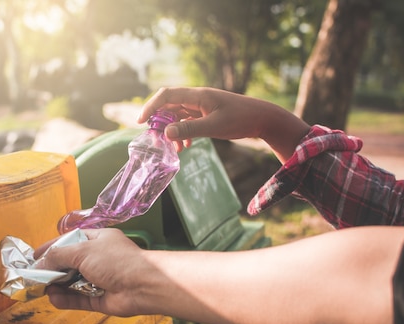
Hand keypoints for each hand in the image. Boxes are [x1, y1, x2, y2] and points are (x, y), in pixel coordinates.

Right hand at [35, 228, 159, 315]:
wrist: (142, 286)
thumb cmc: (118, 261)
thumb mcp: (83, 251)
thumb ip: (59, 256)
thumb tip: (41, 262)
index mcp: (97, 240)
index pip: (69, 241)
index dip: (51, 247)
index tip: (35, 255)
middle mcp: (98, 259)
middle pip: (69, 263)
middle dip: (52, 269)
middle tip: (35, 275)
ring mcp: (100, 279)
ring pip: (72, 283)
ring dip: (57, 285)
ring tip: (42, 288)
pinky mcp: (100, 298)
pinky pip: (78, 299)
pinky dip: (66, 300)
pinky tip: (54, 298)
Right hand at [138, 87, 309, 160]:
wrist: (263, 118)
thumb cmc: (241, 119)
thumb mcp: (214, 126)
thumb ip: (189, 129)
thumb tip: (165, 133)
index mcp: (197, 96)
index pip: (166, 95)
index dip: (150, 106)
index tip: (140, 121)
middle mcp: (197, 98)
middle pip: (169, 104)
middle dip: (158, 120)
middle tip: (152, 137)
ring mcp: (202, 106)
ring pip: (178, 115)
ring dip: (172, 130)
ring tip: (173, 148)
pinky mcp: (207, 114)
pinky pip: (188, 121)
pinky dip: (183, 133)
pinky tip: (185, 147)